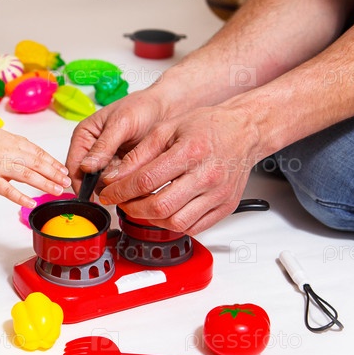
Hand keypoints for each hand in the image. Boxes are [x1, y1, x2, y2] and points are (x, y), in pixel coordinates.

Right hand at [0, 128, 71, 207]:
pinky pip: (7, 190)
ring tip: (57, 190)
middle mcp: (8, 152)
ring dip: (45, 184)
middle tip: (66, 182)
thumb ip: (16, 145)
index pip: (38, 152)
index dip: (53, 162)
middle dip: (54, 173)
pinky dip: (21, 197)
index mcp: (12, 141)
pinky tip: (32, 202)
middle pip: (37, 164)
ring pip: (27, 176)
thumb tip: (33, 155)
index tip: (63, 170)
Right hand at [65, 87, 168, 192]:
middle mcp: (92, 150)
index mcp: (84, 136)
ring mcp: (107, 160)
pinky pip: (119, 183)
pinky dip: (126, 183)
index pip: (74, 165)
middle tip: (120, 182)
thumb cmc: (142, 107)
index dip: (80, 183)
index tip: (90, 196)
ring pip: (104, 184)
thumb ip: (104, 145)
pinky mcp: (121, 167)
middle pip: (88, 179)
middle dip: (102, 184)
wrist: (166, 108)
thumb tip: (86, 167)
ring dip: (116, 184)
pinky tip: (137, 177)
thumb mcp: (121, 123)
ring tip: (133, 174)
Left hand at [97, 105, 262, 234]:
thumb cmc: (208, 126)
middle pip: (160, 206)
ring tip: (143, 206)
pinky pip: (194, 228)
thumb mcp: (167, 129)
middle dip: (132, 208)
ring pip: (176, 222)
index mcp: (191, 152)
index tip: (109, 193)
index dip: (121, 190)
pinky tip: (165, 212)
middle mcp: (208, 176)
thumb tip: (115, 176)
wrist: (244, 131)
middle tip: (123, 202)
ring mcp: (219, 195)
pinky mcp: (225, 207)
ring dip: (152, 219)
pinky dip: (173, 224)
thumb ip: (140, 154)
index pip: (146, 180)